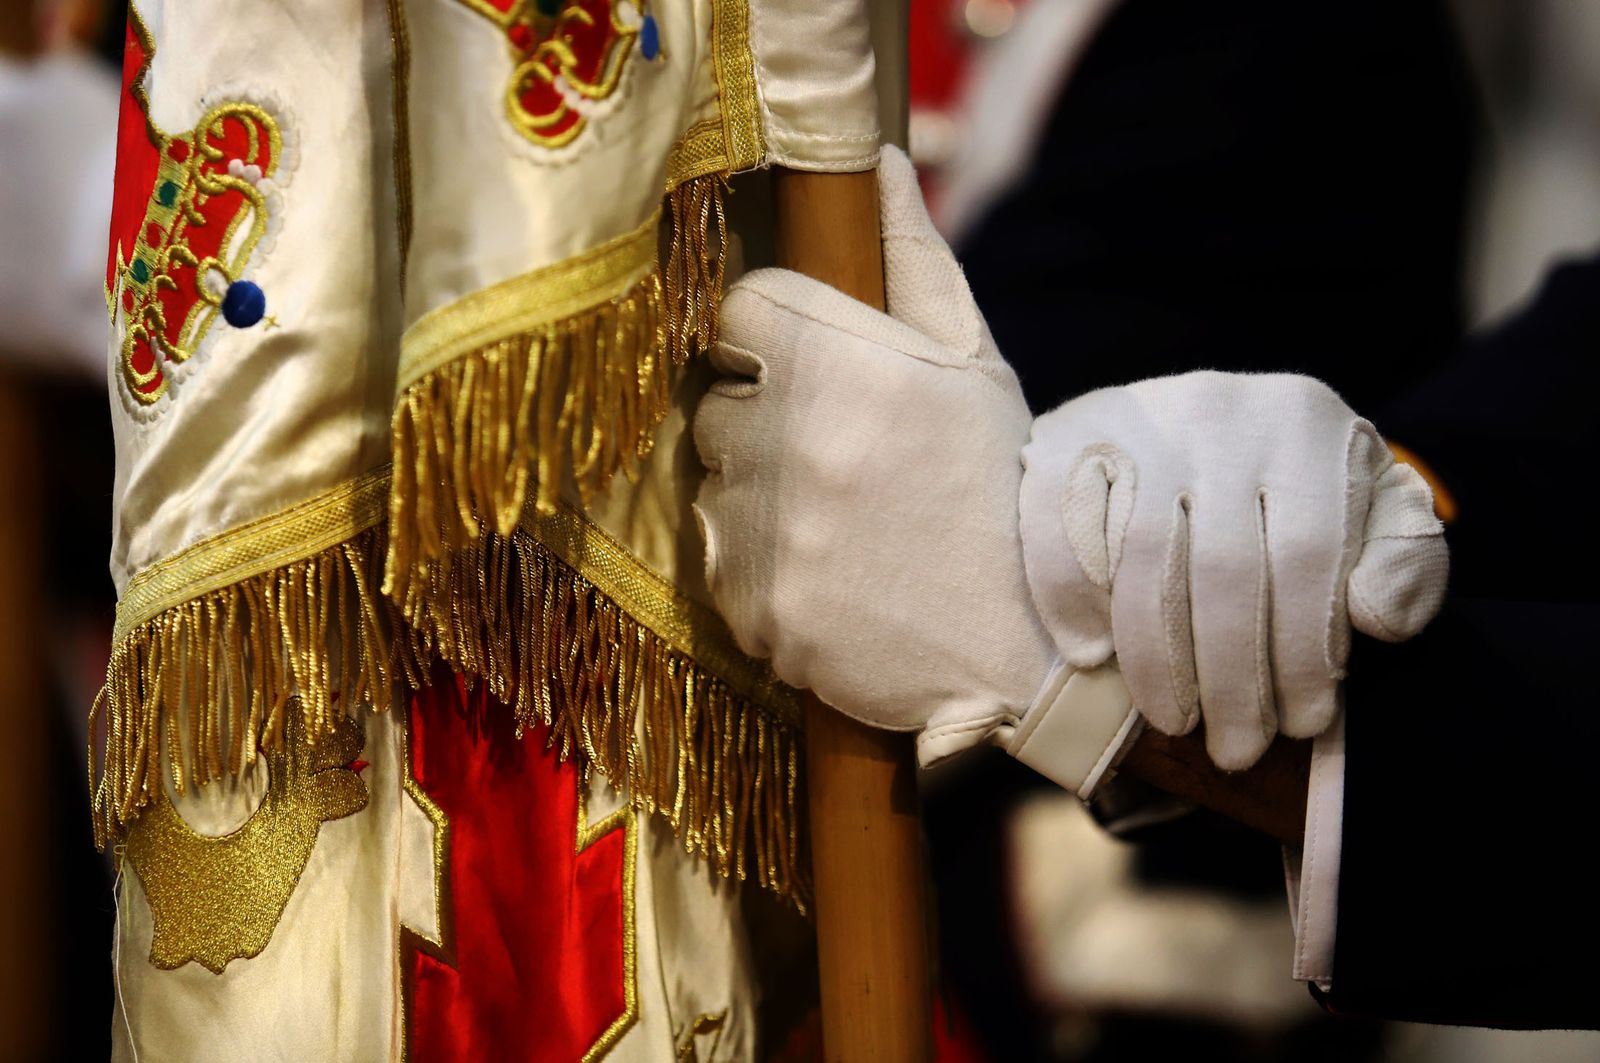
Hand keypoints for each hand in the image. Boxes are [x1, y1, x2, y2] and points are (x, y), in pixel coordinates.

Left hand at [692, 147, 1092, 772]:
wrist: (1031, 635)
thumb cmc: (1000, 481)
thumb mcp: (973, 360)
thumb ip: (914, 257)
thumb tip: (882, 163)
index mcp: (833, 358)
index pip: (736, 313)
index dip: (771, 340)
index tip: (811, 371)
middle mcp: (783, 440)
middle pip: (718, 407)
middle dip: (764, 424)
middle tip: (840, 459)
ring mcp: (763, 532)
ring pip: (716, 492)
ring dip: (761, 503)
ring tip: (844, 527)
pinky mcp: (754, 609)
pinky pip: (726, 572)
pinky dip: (764, 575)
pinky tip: (833, 578)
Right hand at [1021, 372, 1448, 768]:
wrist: (1209, 420)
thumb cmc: (1302, 489)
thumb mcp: (1375, 510)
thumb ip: (1403, 563)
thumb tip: (1376, 618)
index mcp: (1306, 421)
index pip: (1310, 555)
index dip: (1305, 653)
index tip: (1305, 725)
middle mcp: (1219, 409)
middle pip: (1223, 568)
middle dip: (1231, 678)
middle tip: (1236, 749)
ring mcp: (1135, 420)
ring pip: (1141, 559)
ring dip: (1155, 660)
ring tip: (1173, 723)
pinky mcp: (1065, 435)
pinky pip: (1061, 529)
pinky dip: (1070, 601)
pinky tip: (1092, 658)